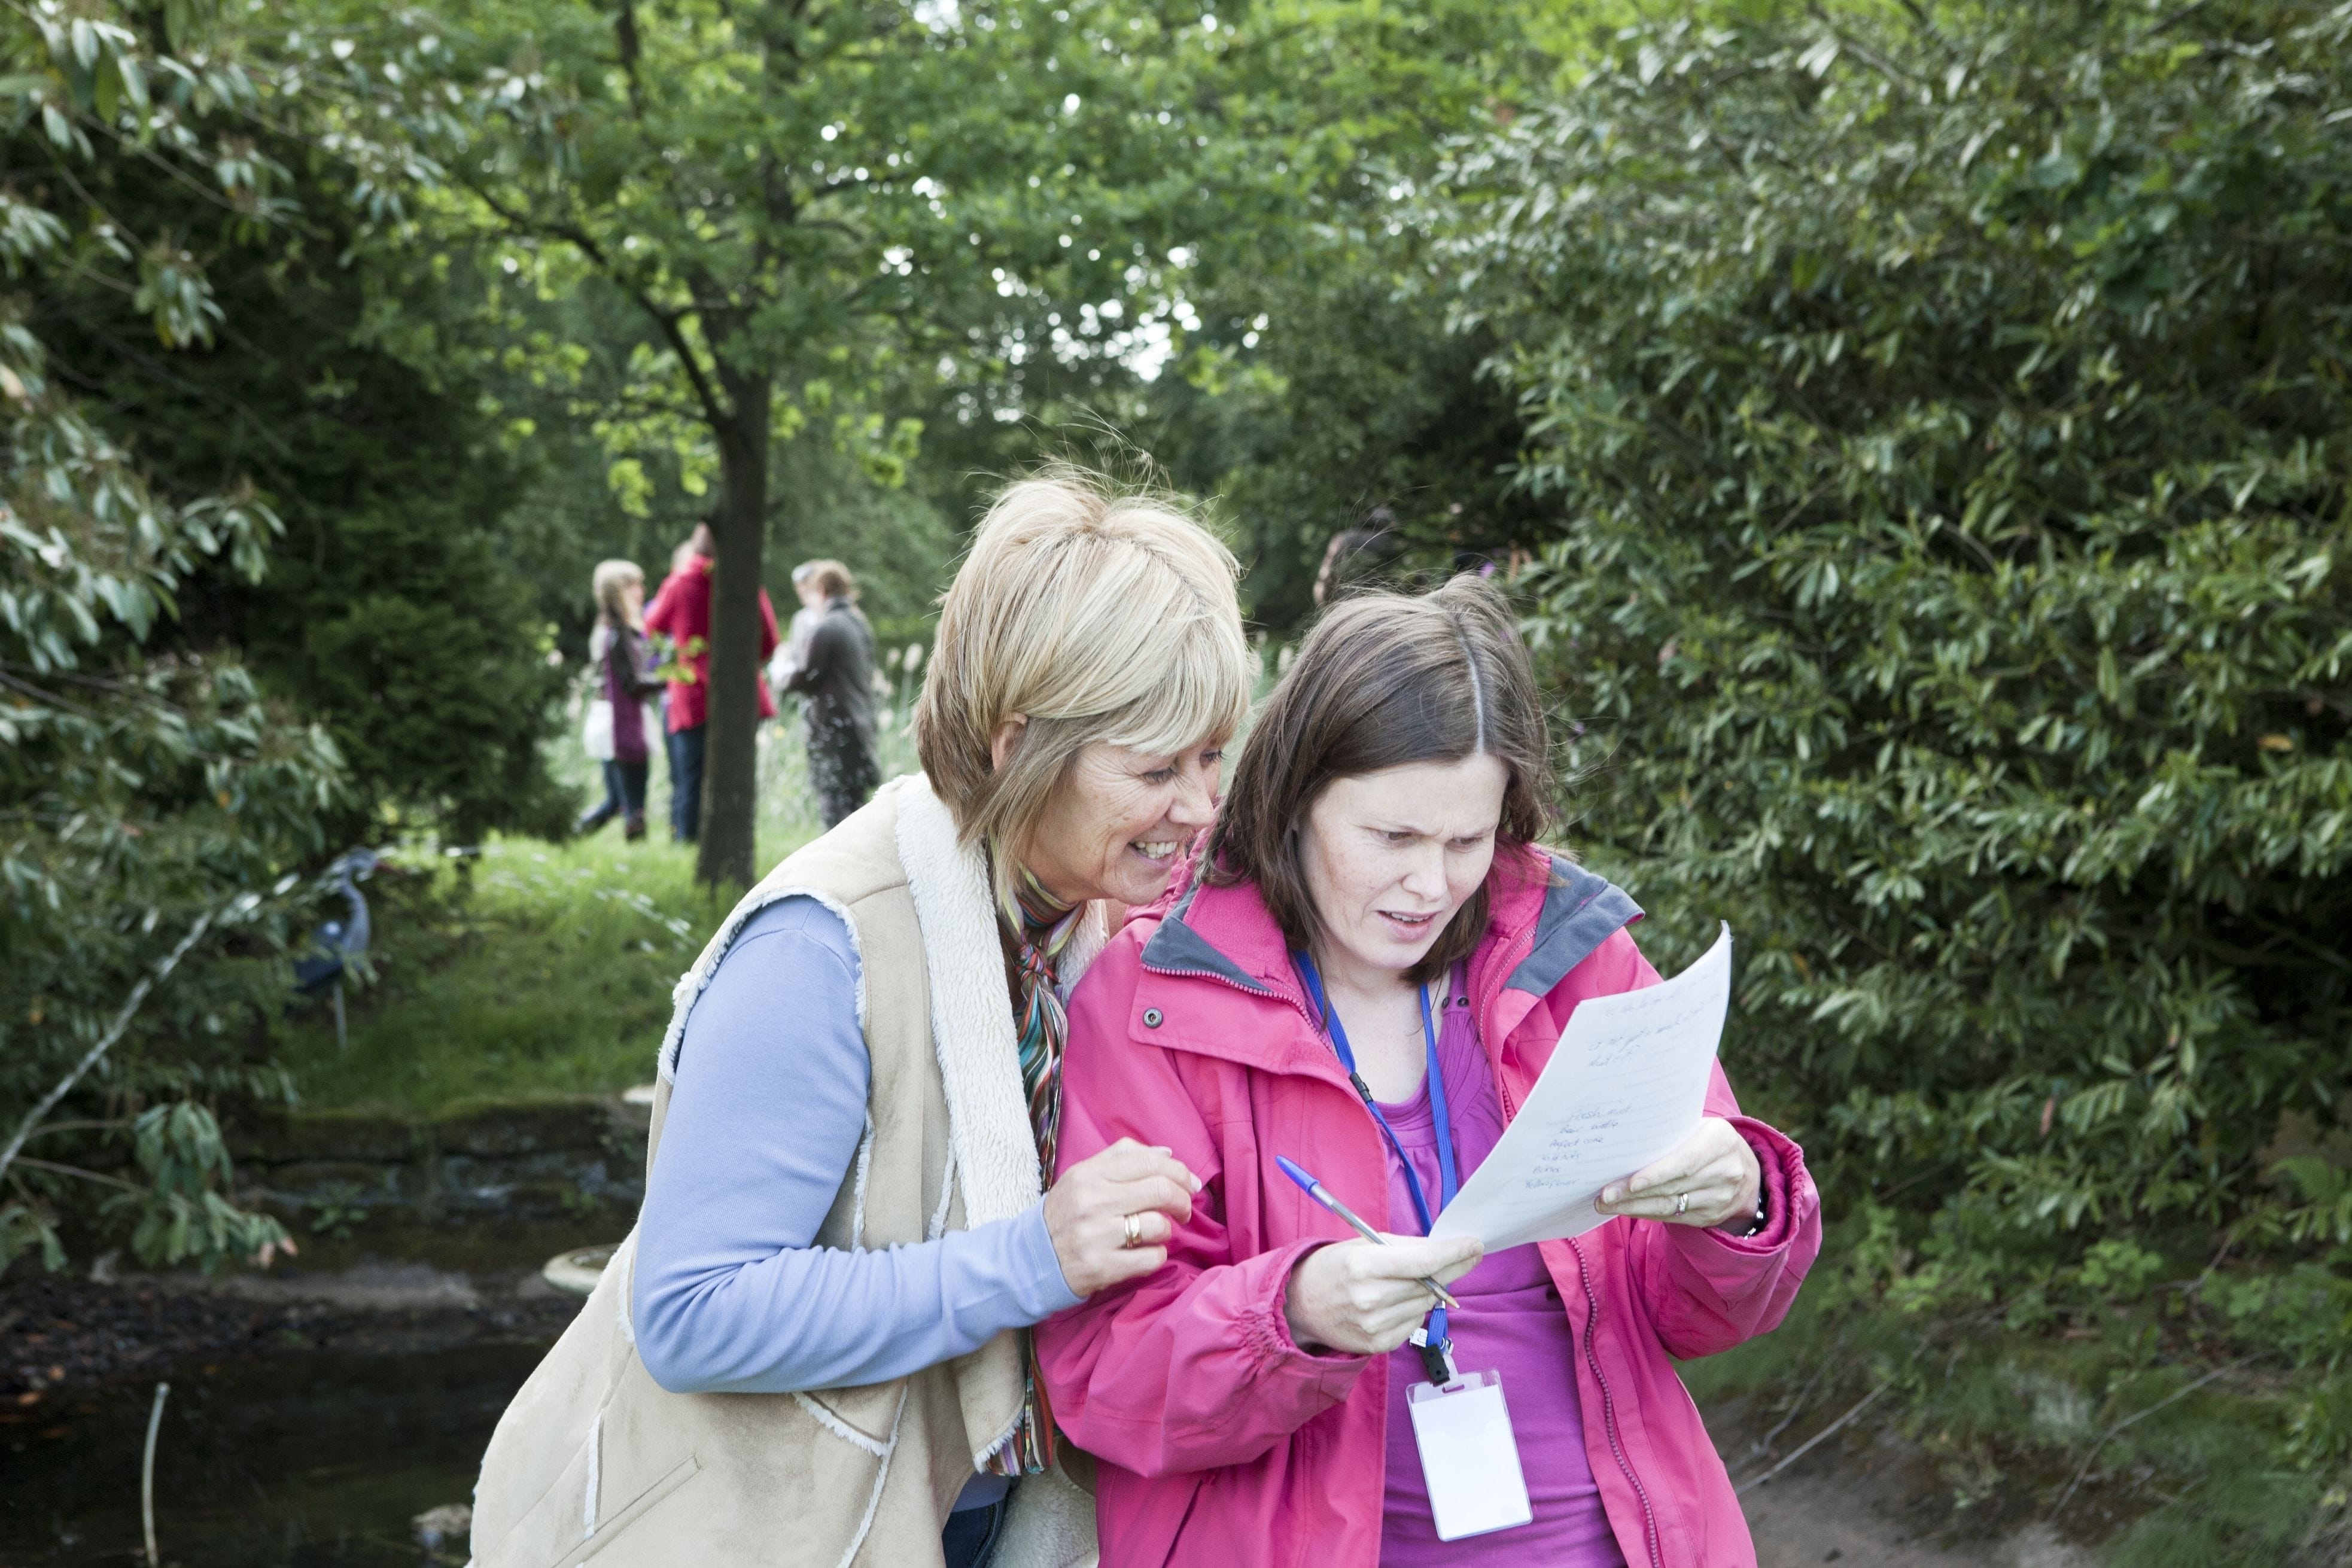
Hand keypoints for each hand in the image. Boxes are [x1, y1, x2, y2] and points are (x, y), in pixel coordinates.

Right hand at [1045, 1137, 1202, 1296]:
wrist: (1031, 1258)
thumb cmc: (1067, 1213)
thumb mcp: (1083, 1176)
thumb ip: (1122, 1158)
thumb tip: (1167, 1154)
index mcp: (1090, 1174)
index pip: (1148, 1162)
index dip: (1179, 1172)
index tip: (1189, 1184)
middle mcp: (1092, 1202)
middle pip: (1160, 1190)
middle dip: (1183, 1200)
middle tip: (1184, 1210)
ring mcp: (1096, 1236)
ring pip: (1159, 1226)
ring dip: (1167, 1231)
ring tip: (1155, 1233)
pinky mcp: (1101, 1267)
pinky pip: (1151, 1258)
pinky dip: (1157, 1256)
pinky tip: (1145, 1253)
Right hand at [1282, 1234, 1482, 1355]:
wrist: (1300, 1305)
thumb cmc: (1334, 1268)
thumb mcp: (1363, 1245)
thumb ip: (1405, 1248)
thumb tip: (1446, 1250)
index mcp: (1364, 1266)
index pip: (1423, 1262)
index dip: (1453, 1254)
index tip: (1474, 1245)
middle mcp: (1370, 1298)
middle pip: (1430, 1284)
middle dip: (1451, 1269)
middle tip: (1467, 1255)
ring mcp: (1375, 1325)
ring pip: (1426, 1304)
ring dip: (1430, 1289)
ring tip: (1412, 1279)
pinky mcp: (1378, 1344)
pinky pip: (1414, 1322)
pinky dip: (1414, 1309)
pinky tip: (1397, 1300)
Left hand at [1595, 1116, 1759, 1229]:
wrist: (1746, 1170)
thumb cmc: (1707, 1140)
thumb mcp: (1700, 1127)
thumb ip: (1671, 1133)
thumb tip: (1625, 1141)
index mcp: (1721, 1141)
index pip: (1685, 1161)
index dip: (1657, 1174)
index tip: (1631, 1183)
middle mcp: (1725, 1171)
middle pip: (1673, 1187)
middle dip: (1634, 1193)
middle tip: (1604, 1195)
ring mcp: (1720, 1198)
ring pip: (1670, 1206)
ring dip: (1634, 1207)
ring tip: (1605, 1204)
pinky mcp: (1712, 1216)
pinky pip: (1674, 1217)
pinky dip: (1646, 1214)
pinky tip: (1625, 1209)